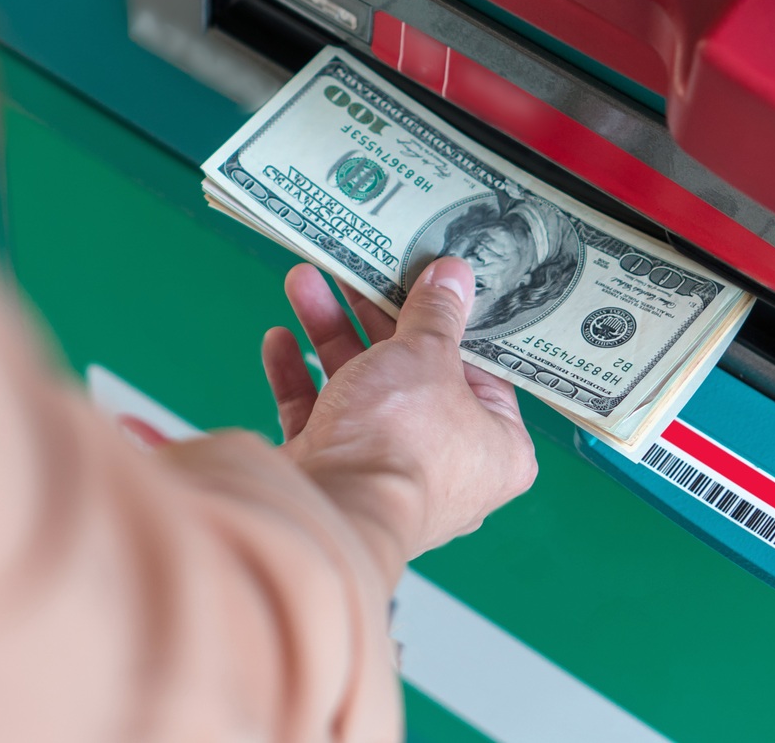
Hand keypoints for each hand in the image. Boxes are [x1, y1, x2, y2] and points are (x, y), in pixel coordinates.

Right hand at [261, 258, 536, 583]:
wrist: (325, 507)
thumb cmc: (399, 441)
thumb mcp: (427, 354)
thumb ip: (436, 313)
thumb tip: (453, 276)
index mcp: (496, 447)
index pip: (482, 371)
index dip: (454, 320)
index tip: (431, 278)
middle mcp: (444, 466)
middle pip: (412, 373)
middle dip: (374, 315)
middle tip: (357, 268)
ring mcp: (383, 472)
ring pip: (359, 388)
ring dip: (328, 332)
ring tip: (303, 282)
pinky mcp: (333, 476)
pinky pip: (318, 417)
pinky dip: (298, 378)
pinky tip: (278, 339)